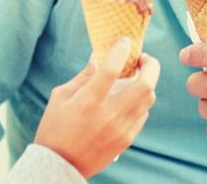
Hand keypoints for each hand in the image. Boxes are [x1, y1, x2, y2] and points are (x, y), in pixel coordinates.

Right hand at [35, 38, 160, 178]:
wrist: (60, 165)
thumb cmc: (55, 127)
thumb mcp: (61, 97)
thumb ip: (83, 76)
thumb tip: (98, 56)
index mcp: (88, 102)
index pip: (112, 69)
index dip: (121, 50)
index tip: (124, 40)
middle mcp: (109, 115)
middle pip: (145, 84)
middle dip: (150, 65)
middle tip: (143, 58)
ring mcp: (121, 129)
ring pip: (149, 98)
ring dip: (147, 82)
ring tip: (137, 76)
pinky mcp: (127, 139)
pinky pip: (143, 114)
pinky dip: (141, 101)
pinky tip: (130, 98)